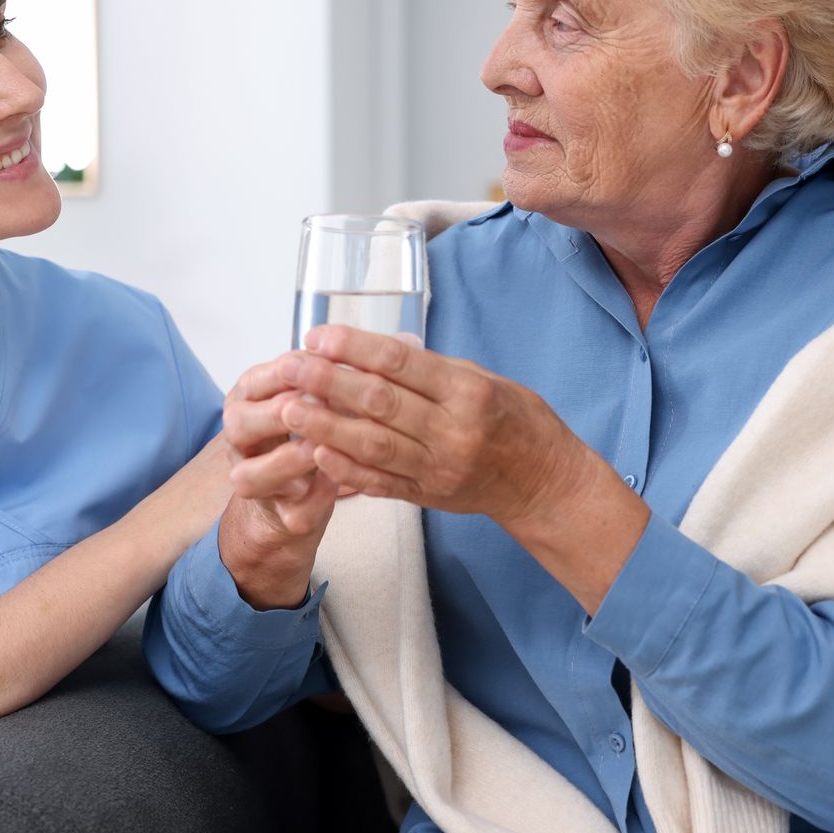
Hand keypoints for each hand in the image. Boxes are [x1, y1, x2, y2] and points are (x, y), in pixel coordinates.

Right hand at [216, 354, 342, 609]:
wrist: (297, 485)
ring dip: (287, 461)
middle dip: (277, 412)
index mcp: (249, 397)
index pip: (255, 380)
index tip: (319, 361)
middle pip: (240, 423)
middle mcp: (242, 437)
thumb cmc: (317, 423)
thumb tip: (407, 340)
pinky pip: (288, 511)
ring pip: (251, 475)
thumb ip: (353, 366)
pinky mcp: (278, 514)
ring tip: (318, 449)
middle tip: (313, 403)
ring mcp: (253, 477)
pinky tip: (335, 487)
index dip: (286, 372)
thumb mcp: (327, 388)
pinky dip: (311, 501)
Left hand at [274, 326, 587, 521]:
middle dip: (330, 383)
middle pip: (381, 403)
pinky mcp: (427, 495)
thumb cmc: (516, 421)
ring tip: (290, 410)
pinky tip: (316, 453)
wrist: (543, 482)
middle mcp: (453, 431)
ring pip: (374, 445)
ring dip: (327, 427)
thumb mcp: (485, 379)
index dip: (356, 348)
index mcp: (469, 392)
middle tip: (292, 367)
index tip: (320, 336)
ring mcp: (438, 468)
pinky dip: (346, 469)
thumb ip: (432, 369)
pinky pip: (380, 483)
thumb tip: (377, 348)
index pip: (402, 363)